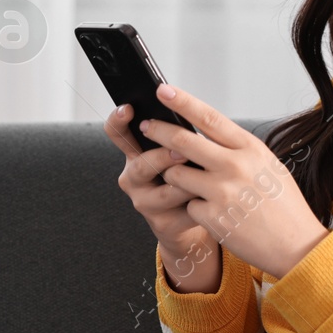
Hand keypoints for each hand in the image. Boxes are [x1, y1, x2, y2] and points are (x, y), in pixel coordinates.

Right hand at [103, 101, 217, 279]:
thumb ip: (176, 137)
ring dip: (186, 182)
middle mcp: (134, 178)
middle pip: (141, 166)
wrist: (190, 219)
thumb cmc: (187, 175)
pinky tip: (214, 197)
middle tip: (181, 152)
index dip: (118, 121)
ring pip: (164, 192)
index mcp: (135, 154)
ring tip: (205, 175)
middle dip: (162, 158)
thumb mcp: (178, 152)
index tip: (127, 108)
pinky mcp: (163, 224)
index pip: (118, 133)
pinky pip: (183, 212)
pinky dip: (200, 203)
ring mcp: (145, 202)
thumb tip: (189, 114)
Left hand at [138, 82, 329, 278]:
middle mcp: (234, 166)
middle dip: (159, 131)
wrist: (295, 244)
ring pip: (176, 173)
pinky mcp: (212, 217)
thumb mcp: (268, 166)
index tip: (164, 90)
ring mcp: (221, 192)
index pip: (209, 117)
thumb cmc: (284, 206)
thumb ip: (239, 150)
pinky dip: (195, 208)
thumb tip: (208, 134)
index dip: (183, 102)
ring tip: (189, 183)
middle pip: (183, 141)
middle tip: (147, 126)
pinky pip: (187, 204)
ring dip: (174, 175)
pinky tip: (215, 214)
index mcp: (250, 149)